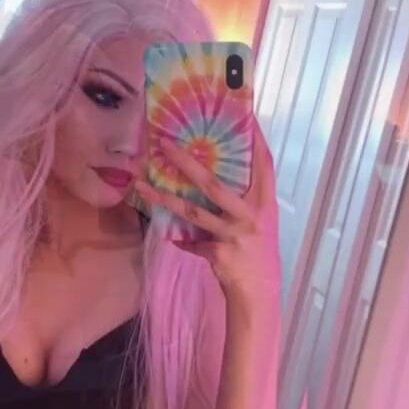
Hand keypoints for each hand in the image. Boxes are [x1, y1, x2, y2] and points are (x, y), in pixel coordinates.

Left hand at [134, 120, 280, 312]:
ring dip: (165, 198)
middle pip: (213, 185)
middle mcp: (250, 217)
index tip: (246, 116)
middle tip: (164, 145)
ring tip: (143, 186)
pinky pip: (191, 243)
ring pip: (193, 212)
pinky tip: (167, 235)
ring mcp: (232, 236)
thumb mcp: (261, 223)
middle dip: (186, 163)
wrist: (259, 292)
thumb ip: (244, 201)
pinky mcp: (217, 253)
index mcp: (265, 205)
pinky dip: (180, 240)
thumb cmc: (260, 253)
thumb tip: (213, 177)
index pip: (264, 165)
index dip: (256, 140)